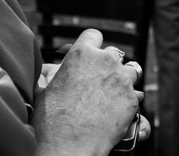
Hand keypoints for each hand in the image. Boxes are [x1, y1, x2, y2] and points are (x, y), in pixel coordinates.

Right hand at [32, 29, 143, 154]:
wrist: (69, 145)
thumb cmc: (52, 120)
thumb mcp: (43, 90)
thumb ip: (51, 75)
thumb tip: (49, 70)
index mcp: (81, 54)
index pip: (93, 35)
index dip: (92, 44)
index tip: (91, 55)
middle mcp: (105, 61)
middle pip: (113, 53)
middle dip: (108, 65)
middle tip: (99, 81)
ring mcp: (122, 79)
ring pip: (131, 70)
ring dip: (123, 79)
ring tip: (112, 95)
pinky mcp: (132, 98)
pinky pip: (135, 94)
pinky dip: (128, 101)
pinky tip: (117, 111)